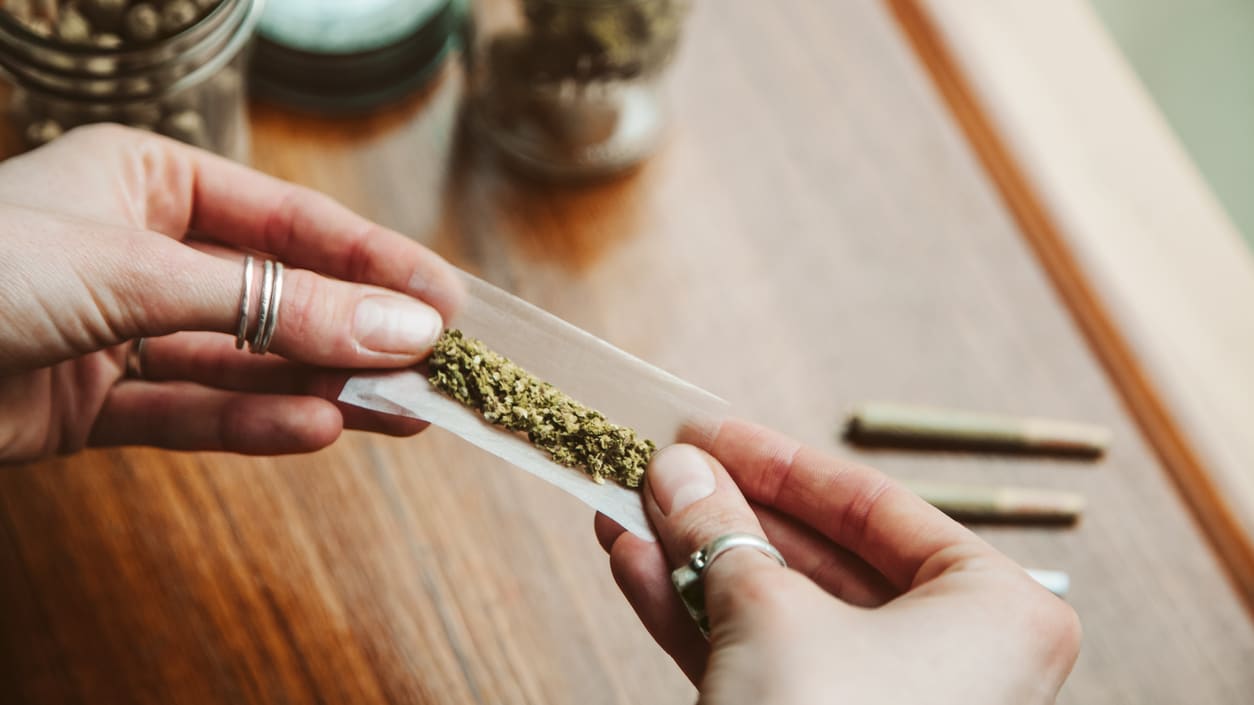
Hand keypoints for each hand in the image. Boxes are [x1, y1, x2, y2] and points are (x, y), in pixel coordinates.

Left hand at [0, 125, 462, 462]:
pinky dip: (253, 426)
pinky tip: (318, 431)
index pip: (291, 222)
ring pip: (244, 362)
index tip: (447, 302)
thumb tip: (403, 329)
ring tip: (401, 411)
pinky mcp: (90, 405)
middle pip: (277, 296)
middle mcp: (140, 251)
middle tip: (437, 369)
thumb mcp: (138, 273)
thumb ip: (275, 307)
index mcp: (147, 180)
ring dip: (319, 386)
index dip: (375, 262)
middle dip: (356, 333)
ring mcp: (117, 331)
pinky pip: (192, 413)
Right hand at [596, 419, 1079, 703]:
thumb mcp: (768, 617)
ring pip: (779, 612)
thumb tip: (679, 469)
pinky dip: (697, 618)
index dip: (779, 462)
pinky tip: (634, 566)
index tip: (707, 432)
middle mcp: (956, 657)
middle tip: (659, 471)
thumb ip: (724, 531)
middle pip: (818, 558)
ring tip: (626, 509)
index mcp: (994, 610)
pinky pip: (763, 661)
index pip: (873, 505)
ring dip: (695, 562)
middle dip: (725, 515)